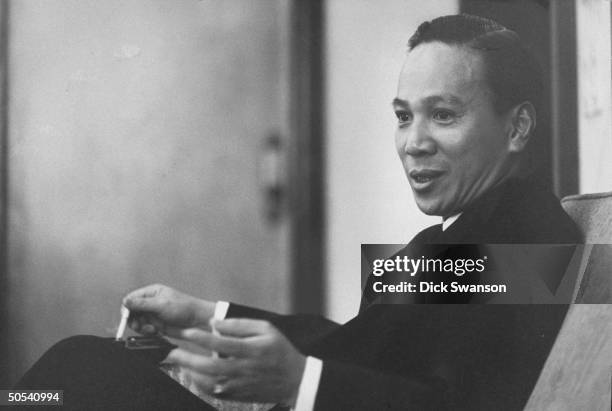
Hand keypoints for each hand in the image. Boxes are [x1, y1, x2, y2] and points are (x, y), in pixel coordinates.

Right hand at [122, 284, 214, 334]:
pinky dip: (147, 331)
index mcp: (152, 292)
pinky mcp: (156, 324)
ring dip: (140, 327)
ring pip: (137, 321)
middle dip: (133, 320)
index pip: (131, 298)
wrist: (197, 320)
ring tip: (151, 329)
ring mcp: (153, 314)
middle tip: (139, 326)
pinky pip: (144, 329)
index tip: (127, 317)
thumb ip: (142, 304)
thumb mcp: (161, 304)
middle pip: (132, 312)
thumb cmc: (183, 308)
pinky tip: (155, 331)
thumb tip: (125, 301)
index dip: (127, 308)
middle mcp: (150, 302)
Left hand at [166, 318, 305, 405]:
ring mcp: (239, 385)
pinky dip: (199, 383)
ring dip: (190, 371)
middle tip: (170, 351)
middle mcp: (244, 369)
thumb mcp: (266, 329)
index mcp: (252, 350)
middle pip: (210, 366)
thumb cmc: (279, 350)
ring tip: (177, 360)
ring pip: (208, 381)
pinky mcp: (236, 395)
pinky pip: (212, 391)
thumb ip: (240, 325)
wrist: (294, 380)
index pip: (222, 344)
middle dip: (187, 358)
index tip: (187, 332)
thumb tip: (215, 323)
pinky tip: (191, 372)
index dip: (202, 338)